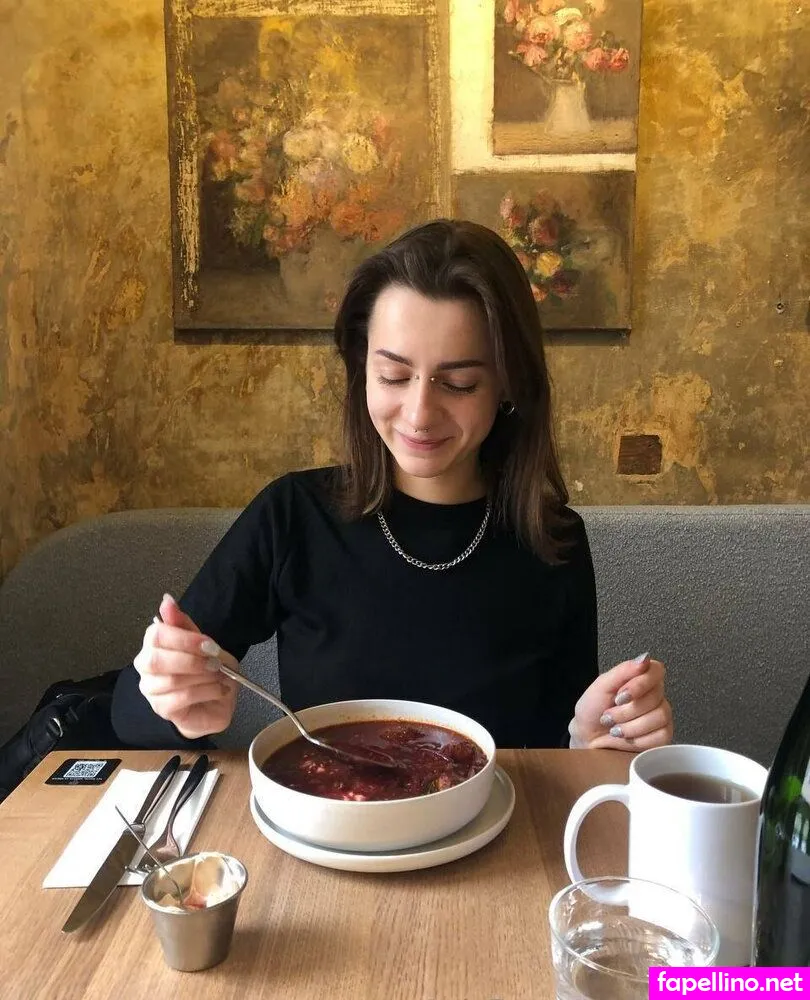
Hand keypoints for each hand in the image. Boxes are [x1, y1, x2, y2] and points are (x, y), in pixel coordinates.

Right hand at [134, 593, 237, 738]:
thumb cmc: (207, 670)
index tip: (208, 644)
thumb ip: (184, 624)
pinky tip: (218, 689)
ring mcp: (151, 689)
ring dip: (203, 677)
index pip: (156, 635)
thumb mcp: (202, 642)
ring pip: (172, 680)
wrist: (217, 700)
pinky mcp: (162, 709)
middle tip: (215, 662)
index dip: (184, 639)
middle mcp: (146, 666)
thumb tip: (166, 600)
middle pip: (157, 660)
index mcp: (154, 644)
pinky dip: (206, 691)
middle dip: (192, 660)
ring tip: (220, 676)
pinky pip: (182, 698)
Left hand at [568, 652, 672, 750]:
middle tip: (609, 715)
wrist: (587, 736)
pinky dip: (638, 739)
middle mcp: (655, 695)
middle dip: (626, 711)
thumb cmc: (593, 709)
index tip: (621, 695)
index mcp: (642, 678)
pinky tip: (627, 738)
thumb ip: (623, 670)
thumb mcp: (602, 685)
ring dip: (630, 726)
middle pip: (655, 698)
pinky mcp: (663, 736)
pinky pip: (661, 736)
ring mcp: (661, 715)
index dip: (640, 685)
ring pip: (659, 717)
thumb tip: (644, 659)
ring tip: (615, 727)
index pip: (656, 671)